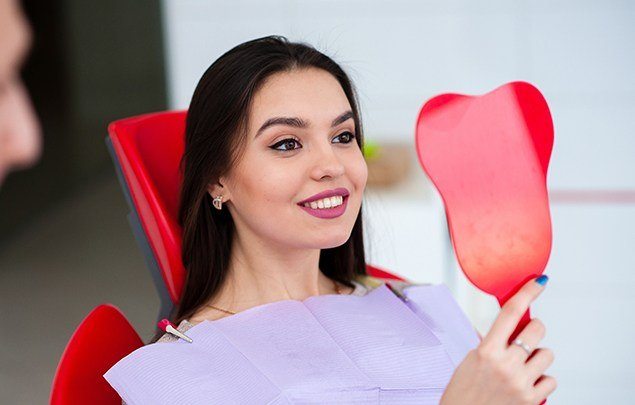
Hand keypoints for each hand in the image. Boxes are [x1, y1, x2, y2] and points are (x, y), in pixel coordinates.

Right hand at [440, 276, 556, 404]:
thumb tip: (509, 327)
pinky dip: (542, 380)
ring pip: (547, 355)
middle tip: (525, 338)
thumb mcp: (471, 360)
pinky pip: (551, 380)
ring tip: (522, 367)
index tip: (539, 282)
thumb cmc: (463, 391)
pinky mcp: (531, 400)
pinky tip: (527, 383)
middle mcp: (506, 364)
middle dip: (534, 330)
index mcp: (487, 350)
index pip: (511, 313)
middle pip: (537, 330)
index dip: (527, 293)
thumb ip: (491, 343)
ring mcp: (520, 382)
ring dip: (537, 358)